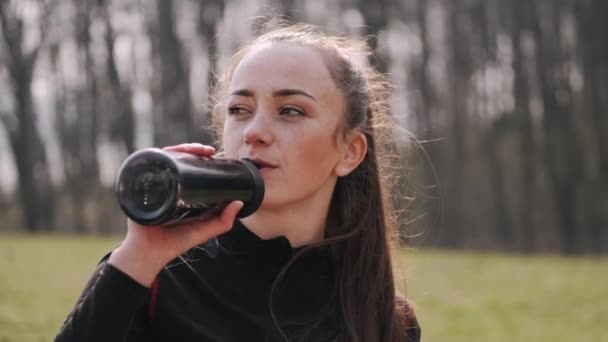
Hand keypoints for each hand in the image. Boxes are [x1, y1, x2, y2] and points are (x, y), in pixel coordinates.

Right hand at [108, 143, 241, 286]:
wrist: (149, 253)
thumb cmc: (175, 242)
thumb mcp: (204, 230)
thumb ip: (223, 222)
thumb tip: (240, 203)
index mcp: (180, 191)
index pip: (189, 167)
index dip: (200, 157)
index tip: (213, 154)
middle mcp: (166, 184)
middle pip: (177, 159)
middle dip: (191, 149)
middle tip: (207, 151)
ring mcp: (152, 184)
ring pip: (164, 159)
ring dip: (179, 149)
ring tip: (194, 150)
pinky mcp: (138, 186)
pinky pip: (146, 166)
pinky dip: (157, 155)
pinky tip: (169, 152)